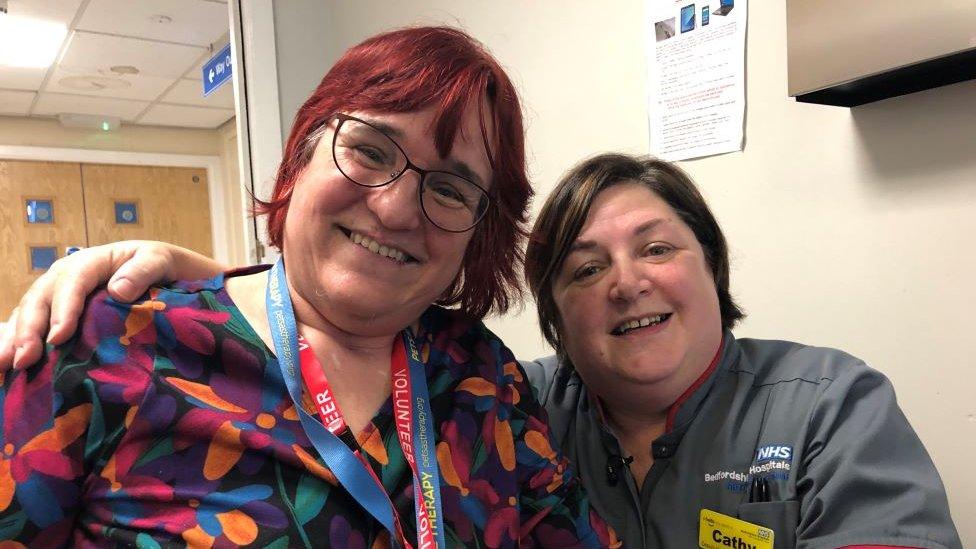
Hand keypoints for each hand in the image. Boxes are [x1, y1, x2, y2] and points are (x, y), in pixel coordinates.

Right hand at [0, 241, 224, 370]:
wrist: (159, 269)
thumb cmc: (158, 266)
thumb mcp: (158, 261)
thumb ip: (142, 272)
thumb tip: (118, 291)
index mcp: (91, 262)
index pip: (72, 282)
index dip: (63, 309)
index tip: (58, 338)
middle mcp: (65, 275)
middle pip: (41, 299)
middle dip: (29, 330)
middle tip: (24, 361)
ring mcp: (56, 294)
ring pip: (26, 312)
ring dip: (13, 339)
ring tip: (4, 366)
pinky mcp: (54, 311)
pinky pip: (28, 324)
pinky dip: (13, 342)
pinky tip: (4, 365)